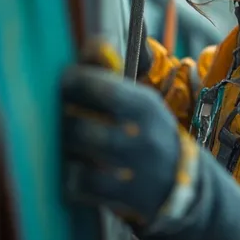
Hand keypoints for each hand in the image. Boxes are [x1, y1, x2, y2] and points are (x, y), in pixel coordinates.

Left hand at [62, 65, 181, 226]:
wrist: (181, 186)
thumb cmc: (148, 134)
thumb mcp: (139, 102)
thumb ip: (111, 73)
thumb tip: (94, 42)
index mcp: (145, 106)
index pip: (102, 89)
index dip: (74, 83)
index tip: (63, 82)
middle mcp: (142, 136)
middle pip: (80, 125)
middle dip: (62, 120)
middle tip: (58, 116)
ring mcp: (134, 169)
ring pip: (79, 157)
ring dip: (64, 146)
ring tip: (66, 141)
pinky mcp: (123, 197)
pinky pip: (81, 184)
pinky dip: (70, 176)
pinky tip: (74, 170)